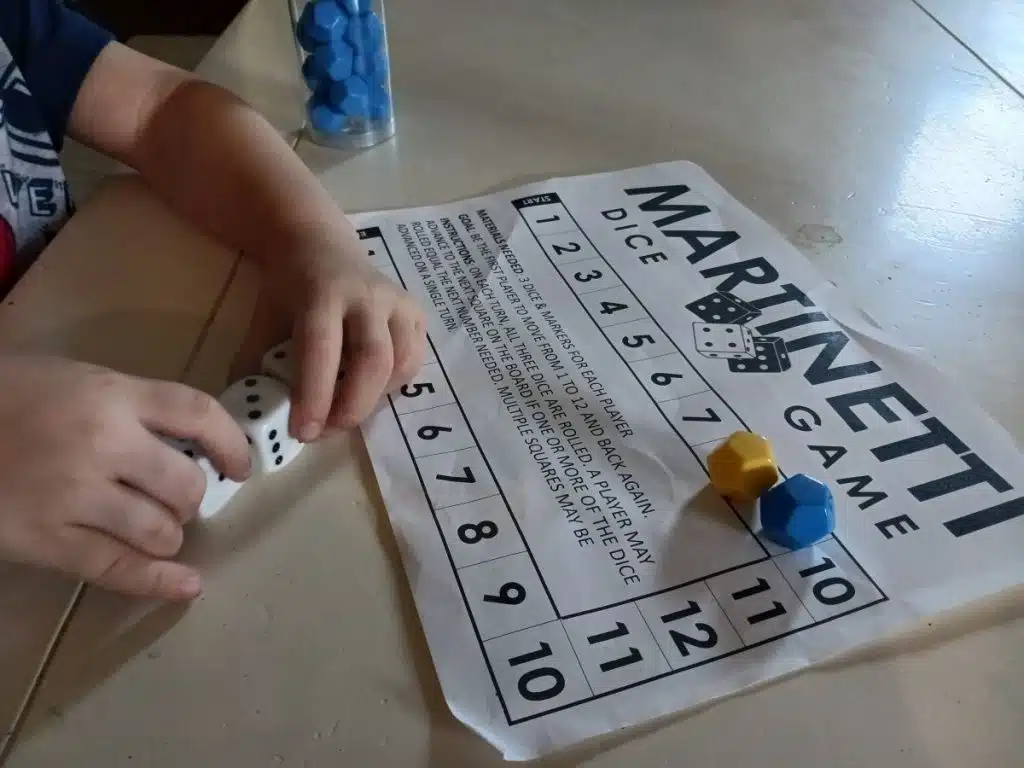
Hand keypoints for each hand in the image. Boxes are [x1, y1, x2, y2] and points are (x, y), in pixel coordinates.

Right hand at [0, 354, 250, 599]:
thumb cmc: (2, 396)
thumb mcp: (71, 378)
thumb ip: (125, 405)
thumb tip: (182, 441)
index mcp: (110, 394)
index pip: (197, 412)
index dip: (231, 441)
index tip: (242, 465)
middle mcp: (102, 443)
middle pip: (185, 481)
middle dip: (191, 495)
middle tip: (177, 498)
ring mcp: (73, 496)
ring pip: (159, 529)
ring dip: (169, 532)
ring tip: (155, 525)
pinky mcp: (45, 540)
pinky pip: (116, 568)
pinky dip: (158, 581)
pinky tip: (186, 586)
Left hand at [234, 230, 426, 440]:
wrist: (321, 246)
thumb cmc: (290, 289)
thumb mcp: (264, 319)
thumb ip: (258, 364)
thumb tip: (254, 418)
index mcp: (322, 292)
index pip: (322, 349)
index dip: (314, 395)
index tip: (303, 432)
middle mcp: (367, 295)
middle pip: (373, 360)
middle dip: (352, 406)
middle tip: (326, 432)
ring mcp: (398, 302)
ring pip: (400, 365)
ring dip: (374, 400)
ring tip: (344, 411)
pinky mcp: (416, 312)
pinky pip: (413, 360)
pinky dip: (393, 386)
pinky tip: (368, 390)